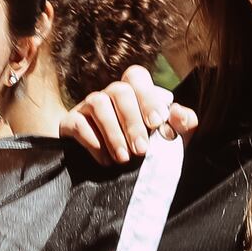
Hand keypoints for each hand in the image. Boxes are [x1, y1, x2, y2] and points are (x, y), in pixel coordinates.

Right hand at [56, 65, 191, 165]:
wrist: (114, 174)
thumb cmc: (146, 148)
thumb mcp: (167, 138)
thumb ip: (180, 125)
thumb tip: (181, 115)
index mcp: (133, 91)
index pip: (136, 76)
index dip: (147, 96)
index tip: (158, 122)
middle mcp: (109, 94)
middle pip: (119, 91)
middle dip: (132, 122)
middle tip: (142, 150)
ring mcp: (87, 105)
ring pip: (98, 103)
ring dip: (113, 133)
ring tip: (124, 159)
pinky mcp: (70, 122)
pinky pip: (78, 123)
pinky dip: (93, 142)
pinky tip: (106, 161)